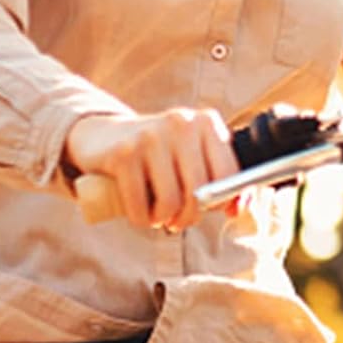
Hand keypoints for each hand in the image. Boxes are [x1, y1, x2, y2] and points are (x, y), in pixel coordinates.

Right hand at [63, 109, 236, 230]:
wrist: (104, 137)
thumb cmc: (160, 156)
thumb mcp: (194, 159)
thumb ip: (223, 183)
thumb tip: (237, 210)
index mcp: (206, 122)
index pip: (229, 174)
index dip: (221, 201)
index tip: (208, 208)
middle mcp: (181, 123)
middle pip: (200, 192)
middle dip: (189, 216)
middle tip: (178, 219)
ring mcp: (150, 137)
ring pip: (171, 202)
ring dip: (164, 219)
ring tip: (158, 213)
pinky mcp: (123, 154)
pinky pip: (141, 208)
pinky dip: (142, 220)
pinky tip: (140, 211)